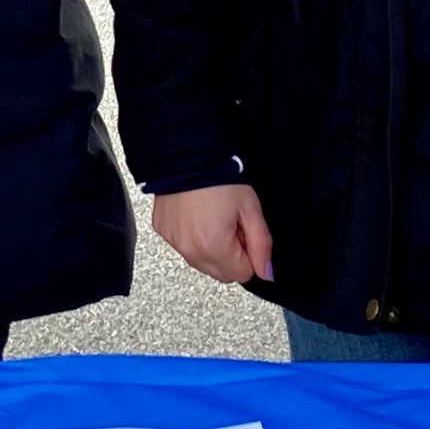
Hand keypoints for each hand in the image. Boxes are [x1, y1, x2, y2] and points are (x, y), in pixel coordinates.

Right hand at [153, 183, 273, 285]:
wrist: (188, 154)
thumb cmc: (220, 178)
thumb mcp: (251, 209)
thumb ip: (261, 245)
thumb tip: (266, 273)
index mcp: (214, 247)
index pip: (242, 274)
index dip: (248, 253)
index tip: (243, 231)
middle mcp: (190, 250)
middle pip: (221, 274)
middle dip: (230, 255)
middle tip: (230, 225)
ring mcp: (174, 242)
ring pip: (201, 262)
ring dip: (210, 249)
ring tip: (212, 218)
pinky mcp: (163, 232)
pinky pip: (184, 247)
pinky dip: (192, 237)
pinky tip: (196, 215)